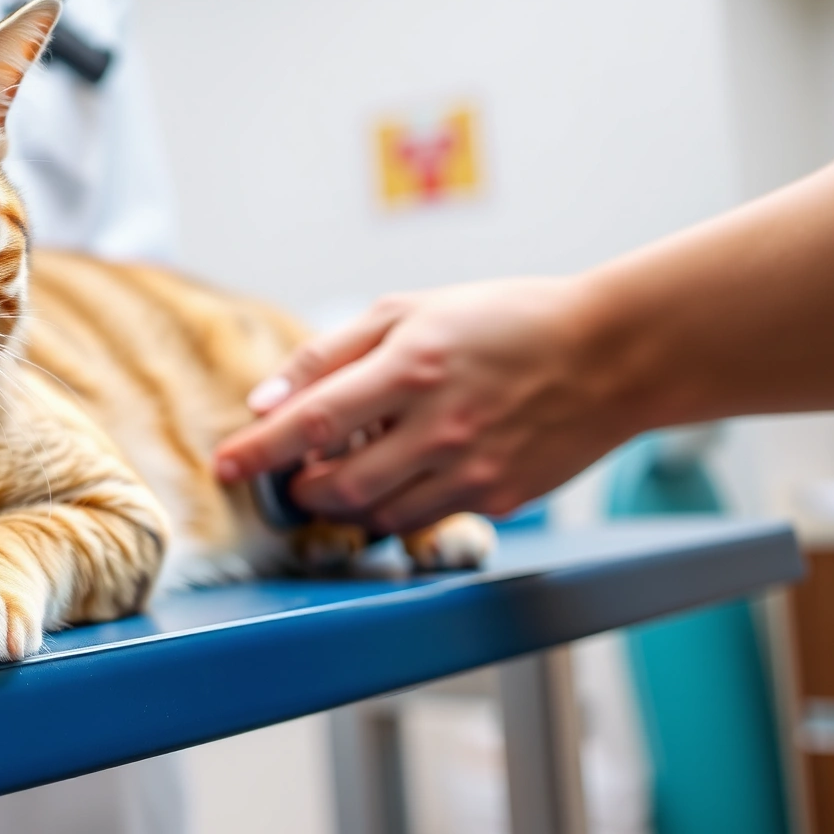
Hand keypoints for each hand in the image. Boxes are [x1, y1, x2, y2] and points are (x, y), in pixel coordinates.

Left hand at [213, 277, 630, 532]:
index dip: (260, 450)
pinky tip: (397, 481)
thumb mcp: (410, 312)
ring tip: (341, 478)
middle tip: (292, 476)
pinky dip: (393, 511)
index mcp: (411, 367)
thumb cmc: (503, 322)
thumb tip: (265, 400)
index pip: (312, 422)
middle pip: (338, 486)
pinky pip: (424, 521)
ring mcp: (471, 470)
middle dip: (300, 490)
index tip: (224, 467)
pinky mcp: (499, 499)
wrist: (609, 354)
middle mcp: (439, 426)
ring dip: (343, 505)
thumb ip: (331, 354)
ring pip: (377, 515)